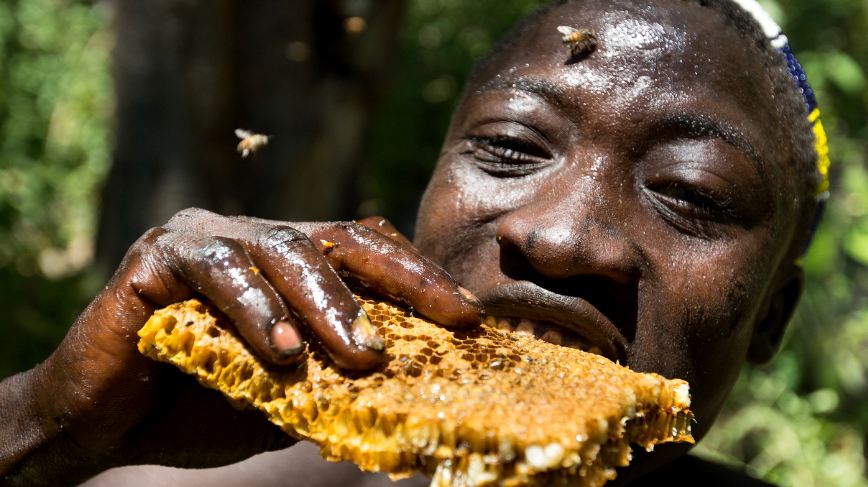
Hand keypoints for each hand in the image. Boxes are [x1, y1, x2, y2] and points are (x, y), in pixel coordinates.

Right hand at [2, 208, 481, 483]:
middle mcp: (253, 239)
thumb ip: (336, 383)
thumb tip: (416, 394)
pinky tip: (282, 353)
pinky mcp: (157, 257)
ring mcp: (205, 238)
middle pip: (340, 239)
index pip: (368, 253)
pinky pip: (216, 273)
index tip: (470, 316)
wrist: (102, 422)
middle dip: (400, 281)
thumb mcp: (288, 398)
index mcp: (290, 265)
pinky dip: (255, 311)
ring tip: (361, 357)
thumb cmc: (198, 406)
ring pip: (282, 250)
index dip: (421, 279)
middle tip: (447, 321)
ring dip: (328, 305)